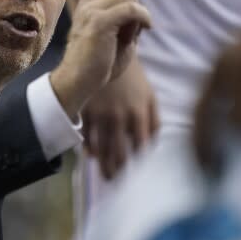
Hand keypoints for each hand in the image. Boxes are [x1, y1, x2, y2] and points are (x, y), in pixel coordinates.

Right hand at [51, 0, 152, 120]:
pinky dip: (143, 22)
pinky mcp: (100, 21)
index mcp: (90, 6)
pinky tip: (139, 34)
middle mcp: (89, 4)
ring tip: (122, 43)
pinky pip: (134, 11)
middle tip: (125, 40)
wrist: (78, 83)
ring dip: (139, 23)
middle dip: (136, 17)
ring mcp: (92, 11)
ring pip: (132, 2)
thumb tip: (140, 13)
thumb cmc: (99, 66)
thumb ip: (129, 23)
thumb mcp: (119, 40)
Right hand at [83, 55, 158, 178]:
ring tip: (107, 178)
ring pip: (102, 148)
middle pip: (119, 153)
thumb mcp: (150, 96)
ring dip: (104, 166)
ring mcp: (100, 115)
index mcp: (138, 113)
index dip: (140, 164)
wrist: (109, 54)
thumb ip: (154, 121)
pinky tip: (92, 158)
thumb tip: (153, 146)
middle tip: (120, 185)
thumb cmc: (134, 78)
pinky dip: (88, 149)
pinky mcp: (86, 111)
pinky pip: (86, 136)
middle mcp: (119, 118)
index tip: (139, 177)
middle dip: (120, 172)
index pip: (140, 147)